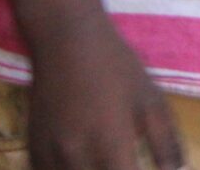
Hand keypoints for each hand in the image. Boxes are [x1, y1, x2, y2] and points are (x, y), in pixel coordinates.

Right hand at [25, 19, 183, 169]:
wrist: (66, 43)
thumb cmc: (116, 69)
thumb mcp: (150, 100)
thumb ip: (166, 142)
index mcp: (110, 144)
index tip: (139, 169)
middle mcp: (75, 156)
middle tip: (123, 165)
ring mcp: (49, 156)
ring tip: (106, 163)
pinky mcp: (33, 151)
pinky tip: (84, 164)